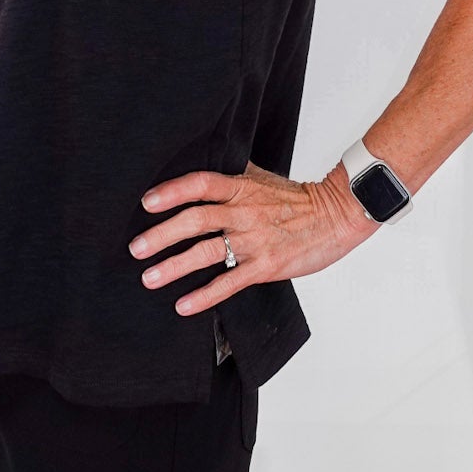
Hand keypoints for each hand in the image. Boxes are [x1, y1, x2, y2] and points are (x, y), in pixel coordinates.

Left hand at [127, 159, 378, 319]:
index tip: (146, 202)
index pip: (201, 184)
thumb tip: (200, 166)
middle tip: (135, 248)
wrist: (337, 216)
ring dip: (174, 266)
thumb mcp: (262, 178)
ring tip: (149, 277)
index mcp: (242, 188)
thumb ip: (232, 175)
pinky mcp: (265, 266)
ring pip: (207, 253)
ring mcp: (254, 241)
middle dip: (161, 235)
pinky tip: (182, 305)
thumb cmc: (298, 199)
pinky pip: (229, 283)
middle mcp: (244, 213)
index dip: (172, 191)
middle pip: (195, 221)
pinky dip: (204, 296)